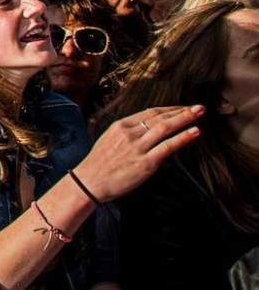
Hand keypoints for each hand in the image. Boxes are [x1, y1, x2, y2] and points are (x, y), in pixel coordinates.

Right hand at [77, 106, 203, 201]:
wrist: (89, 182)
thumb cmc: (99, 164)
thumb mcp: (109, 140)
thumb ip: (127, 134)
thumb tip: (145, 129)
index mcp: (120, 126)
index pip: (149, 112)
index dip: (169, 109)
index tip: (181, 108)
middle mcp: (130, 133)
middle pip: (160, 117)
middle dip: (181, 111)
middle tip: (198, 107)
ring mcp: (138, 148)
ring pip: (165, 128)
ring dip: (185, 119)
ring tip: (200, 113)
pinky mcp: (146, 163)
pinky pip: (168, 146)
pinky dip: (183, 137)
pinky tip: (195, 132)